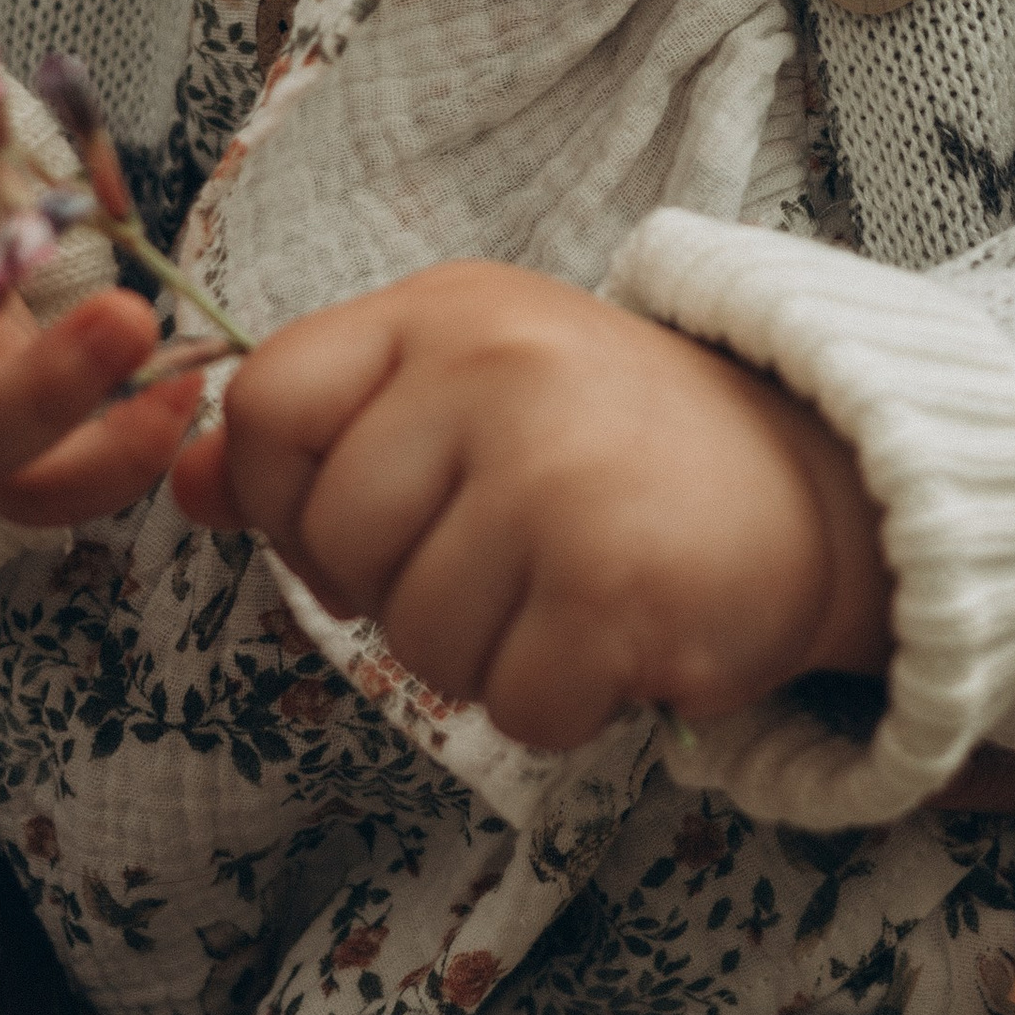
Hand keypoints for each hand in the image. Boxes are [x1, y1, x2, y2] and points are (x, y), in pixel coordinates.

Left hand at [171, 259, 893, 747]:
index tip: (384, 508)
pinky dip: (563, 702)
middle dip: (403, 588)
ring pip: (416, 640)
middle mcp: (497, 371)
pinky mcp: (614, 586)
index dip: (292, 493)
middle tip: (513, 552)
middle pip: (335, 542)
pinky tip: (621, 633)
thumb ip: (329, 430)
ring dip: (488, 652)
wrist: (821, 481)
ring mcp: (555, 475)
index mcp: (449, 310)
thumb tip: (193, 482)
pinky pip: (511, 704)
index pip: (268, 405)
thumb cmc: (621, 444)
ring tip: (573, 585)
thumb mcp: (471, 390)